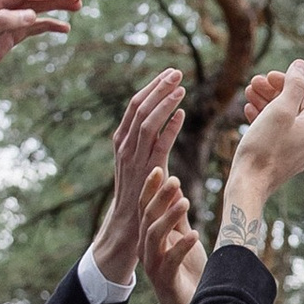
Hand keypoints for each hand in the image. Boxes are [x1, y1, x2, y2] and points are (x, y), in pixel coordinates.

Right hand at [87, 69, 185, 282]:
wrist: (125, 231)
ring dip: (163, 102)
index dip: (152, 88)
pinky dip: (169, 128)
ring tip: (181, 86)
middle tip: (177, 72)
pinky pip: (156, 146)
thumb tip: (167, 121)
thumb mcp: (141, 165)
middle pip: (139, 108)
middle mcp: (124, 148)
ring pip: (145, 123)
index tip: (169, 74)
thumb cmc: (137, 198)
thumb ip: (150, 144)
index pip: (135, 106)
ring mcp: (132, 161)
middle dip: (158, 87)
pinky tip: (182, 114)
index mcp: (122, 142)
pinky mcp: (144, 174)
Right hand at [138, 164, 204, 303]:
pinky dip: (181, 246)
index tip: (159, 169)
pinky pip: (170, 260)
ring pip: (154, 237)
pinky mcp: (164, 280)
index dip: (150, 189)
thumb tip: (175, 188)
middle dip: (160, 198)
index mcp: (150, 238)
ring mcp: (153, 265)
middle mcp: (147, 250)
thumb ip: (178, 217)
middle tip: (174, 179)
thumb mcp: (184, 238)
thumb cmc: (188, 272)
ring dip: (169, 217)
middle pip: (148, 218)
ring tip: (186, 202)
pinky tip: (193, 234)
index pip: (145, 208)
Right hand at [220, 61, 303, 250]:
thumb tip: (301, 65)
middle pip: (295, 106)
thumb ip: (294, 85)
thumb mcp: (279, 110)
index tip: (267, 76)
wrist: (248, 186)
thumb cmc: (263, 148)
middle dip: (274, 91)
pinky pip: (276, 134)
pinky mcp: (281, 161)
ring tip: (247, 94)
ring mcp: (296, 152)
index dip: (288, 81)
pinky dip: (264, 120)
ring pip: (284, 120)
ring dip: (266, 103)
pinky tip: (248, 112)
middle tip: (253, 83)